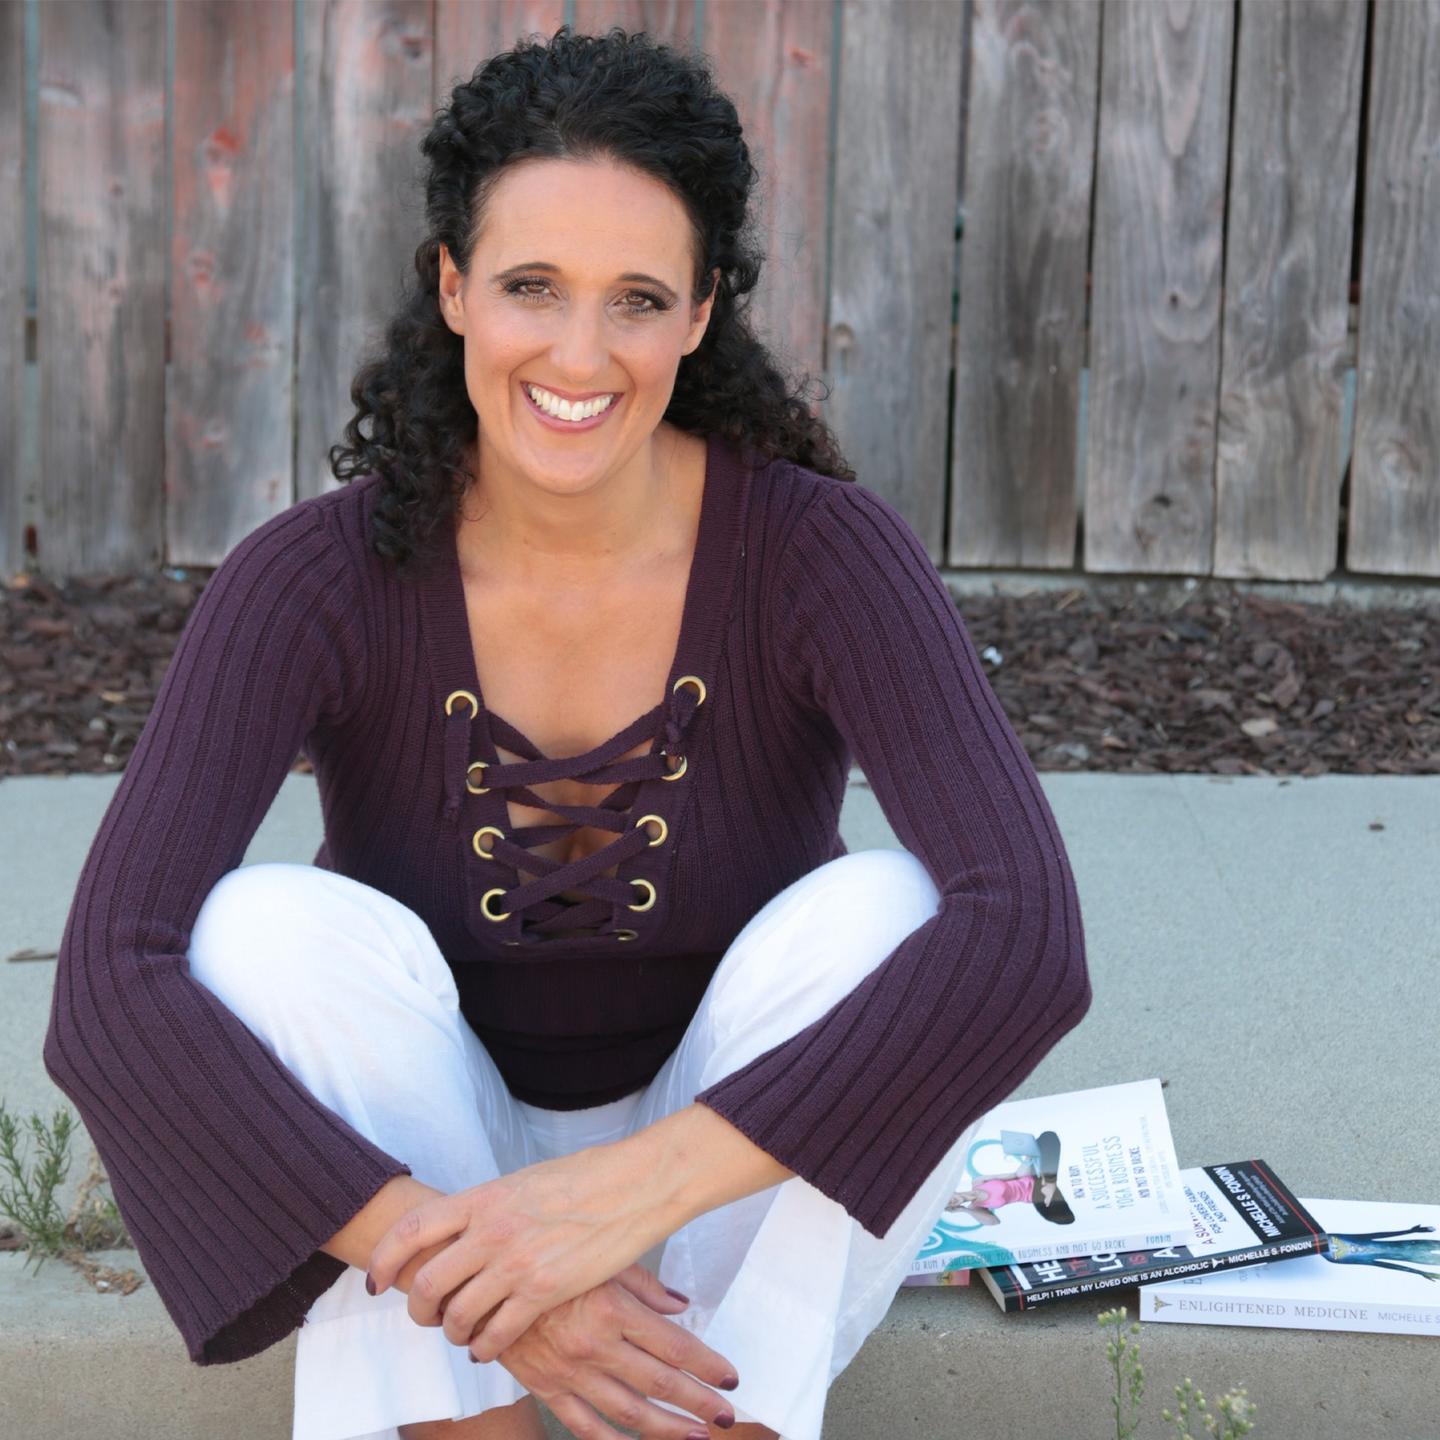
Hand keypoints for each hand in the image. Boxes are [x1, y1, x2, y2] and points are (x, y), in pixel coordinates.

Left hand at [365, 1142, 685, 1359]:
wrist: (634, 1184)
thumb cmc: (586, 1177)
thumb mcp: (524, 1181)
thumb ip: (490, 1207)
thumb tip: (467, 1228)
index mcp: (483, 1198)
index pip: (412, 1230)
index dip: (384, 1259)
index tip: (376, 1279)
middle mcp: (491, 1231)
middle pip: (426, 1282)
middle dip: (416, 1309)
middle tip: (425, 1316)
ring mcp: (516, 1263)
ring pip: (457, 1315)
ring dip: (453, 1332)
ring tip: (461, 1334)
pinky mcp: (544, 1291)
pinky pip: (496, 1334)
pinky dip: (484, 1348)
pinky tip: (489, 1347)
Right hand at [493, 1262, 740, 1439]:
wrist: (482, 1277)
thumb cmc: (546, 1258)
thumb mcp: (600, 1258)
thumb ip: (644, 1285)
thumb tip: (682, 1305)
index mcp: (612, 1309)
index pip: (674, 1346)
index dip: (707, 1365)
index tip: (731, 1378)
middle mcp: (595, 1346)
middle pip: (660, 1384)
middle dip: (698, 1403)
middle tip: (727, 1416)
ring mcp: (569, 1373)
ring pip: (629, 1413)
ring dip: (667, 1429)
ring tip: (697, 1437)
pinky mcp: (546, 1388)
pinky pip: (584, 1426)